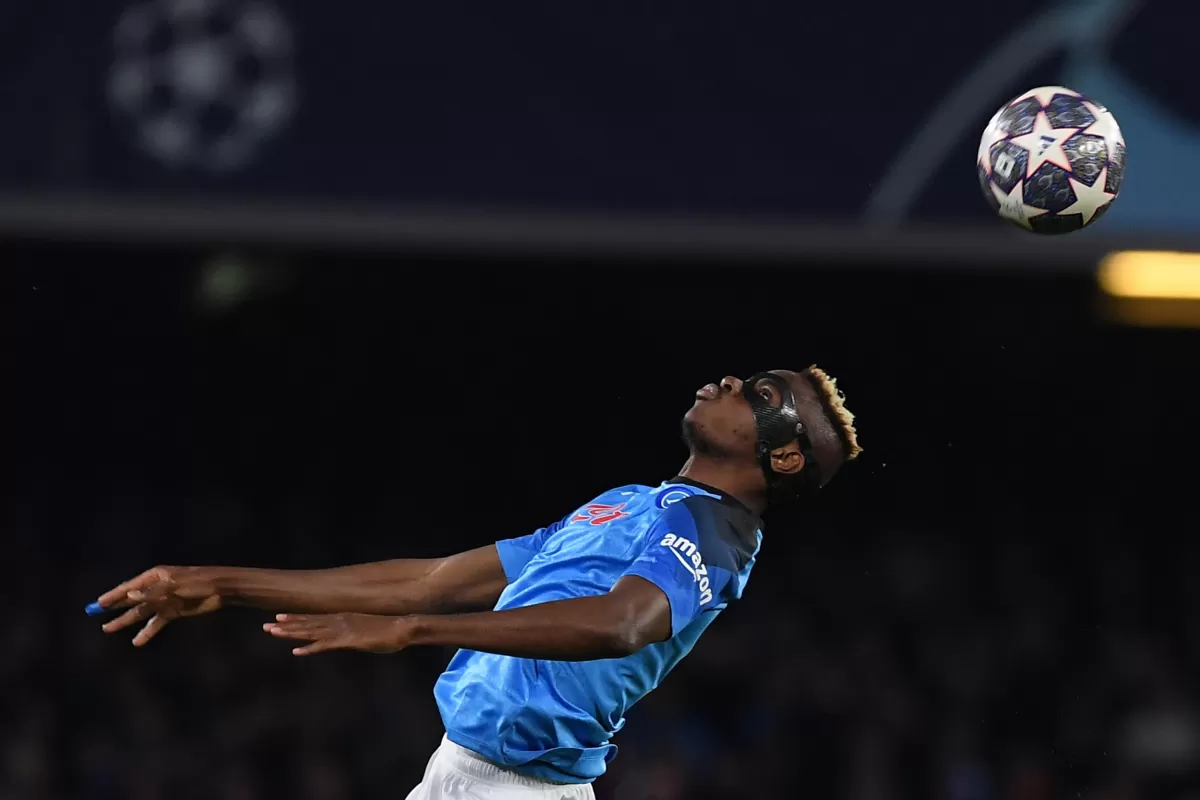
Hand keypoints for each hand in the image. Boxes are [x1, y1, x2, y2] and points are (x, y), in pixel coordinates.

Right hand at [93, 566, 222, 645]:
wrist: (220, 589)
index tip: (98, 604)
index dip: (113, 596)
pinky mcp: (173, 612)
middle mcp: (156, 589)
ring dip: (126, 621)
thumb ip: (152, 593)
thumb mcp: (174, 586)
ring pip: (140, 613)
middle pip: (131, 599)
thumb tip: (129, 594)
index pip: (129, 587)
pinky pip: (156, 623)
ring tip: (108, 629)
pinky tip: (137, 641)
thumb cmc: (198, 581)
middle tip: (96, 617)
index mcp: (155, 577)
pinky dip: (147, 632)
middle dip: (115, 607)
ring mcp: (164, 601)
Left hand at [264, 613, 413, 655]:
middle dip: (286, 625)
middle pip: (308, 623)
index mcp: (343, 618)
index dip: (296, 619)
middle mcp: (339, 621)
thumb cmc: (389, 631)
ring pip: (311, 632)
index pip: (314, 618)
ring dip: (291, 633)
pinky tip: (296, 652)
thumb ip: (355, 632)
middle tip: (266, 626)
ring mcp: (342, 631)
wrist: (404, 628)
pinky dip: (310, 648)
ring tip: (273, 632)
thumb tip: (351, 635)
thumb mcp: (367, 631)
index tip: (278, 617)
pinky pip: (325, 646)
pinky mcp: (348, 641)